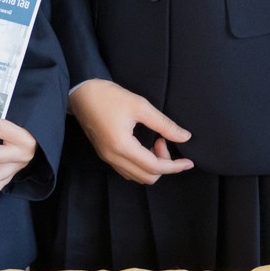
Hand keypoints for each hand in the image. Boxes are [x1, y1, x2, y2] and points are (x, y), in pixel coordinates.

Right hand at [67, 79, 194, 184]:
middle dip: (164, 164)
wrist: (80, 93)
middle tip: (163, 140)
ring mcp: (107, 158)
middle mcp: (113, 157)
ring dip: (152, 165)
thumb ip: (164, 124)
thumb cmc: (108, 96)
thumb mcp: (139, 105)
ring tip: (155, 142)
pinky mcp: (105, 154)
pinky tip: (144, 147)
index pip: (155, 167)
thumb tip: (185, 137)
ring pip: (137, 176)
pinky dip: (141, 164)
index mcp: (122, 146)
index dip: (175, 166)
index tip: (189, 162)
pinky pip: (127, 170)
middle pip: (147, 177)